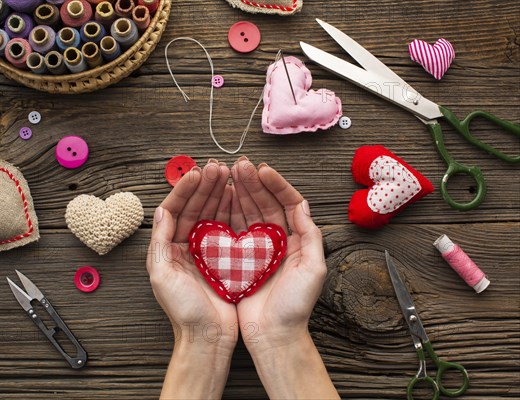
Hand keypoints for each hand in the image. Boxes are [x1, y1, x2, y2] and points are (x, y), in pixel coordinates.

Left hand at [147, 160, 236, 398]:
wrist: (208, 336)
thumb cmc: (183, 311)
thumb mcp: (162, 276)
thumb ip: (160, 242)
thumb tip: (160, 211)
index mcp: (169, 248)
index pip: (175, 210)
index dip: (185, 190)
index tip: (197, 174)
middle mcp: (187, 246)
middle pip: (195, 207)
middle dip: (206, 186)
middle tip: (218, 168)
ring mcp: (207, 250)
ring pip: (212, 214)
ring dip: (219, 193)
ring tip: (229, 175)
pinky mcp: (225, 257)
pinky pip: (227, 228)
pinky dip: (232, 211)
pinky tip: (238, 197)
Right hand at [231, 157, 339, 398]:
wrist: (273, 334)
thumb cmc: (295, 306)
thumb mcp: (313, 269)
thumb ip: (311, 235)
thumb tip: (303, 204)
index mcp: (296, 239)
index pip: (287, 202)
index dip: (275, 184)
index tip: (262, 170)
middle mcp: (276, 240)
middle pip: (265, 203)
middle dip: (253, 183)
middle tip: (240, 165)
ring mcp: (257, 248)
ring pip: (248, 212)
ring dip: (239, 192)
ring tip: (228, 174)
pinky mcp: (239, 258)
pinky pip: (233, 229)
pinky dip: (227, 212)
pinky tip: (220, 199)